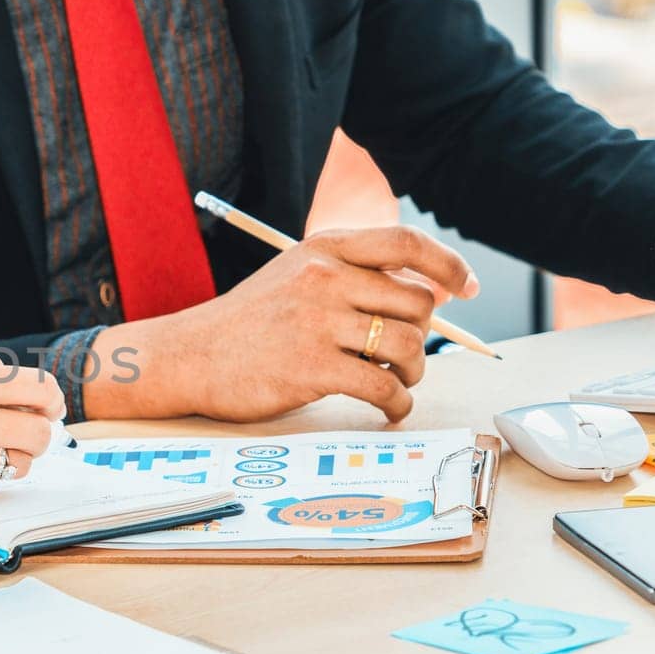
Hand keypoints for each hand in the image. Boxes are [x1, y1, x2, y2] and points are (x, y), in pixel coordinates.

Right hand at [85, 226, 478, 422]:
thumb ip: (350, 276)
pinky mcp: (311, 368)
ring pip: (409, 347)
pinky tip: (386, 410)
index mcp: (324, 250)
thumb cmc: (247, 322)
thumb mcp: (294, 275)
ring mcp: (318, 323)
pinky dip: (397, 405)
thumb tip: (426, 296)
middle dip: (424, 337)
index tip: (466, 289)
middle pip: (417, 304)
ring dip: (413, 373)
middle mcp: (324, 278)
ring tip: (395, 383)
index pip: (407, 243)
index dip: (448, 265)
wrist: (188, 356)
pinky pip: (384, 388)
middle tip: (405, 358)